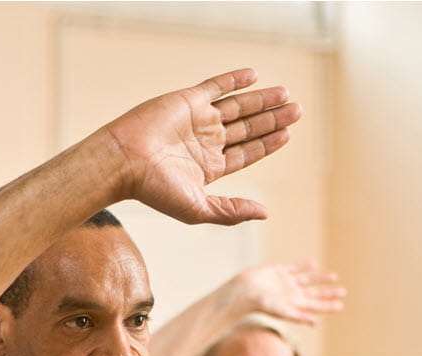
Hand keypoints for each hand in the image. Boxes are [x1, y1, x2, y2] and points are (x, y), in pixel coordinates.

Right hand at [100, 68, 300, 225]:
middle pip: (248, 127)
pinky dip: (234, 80)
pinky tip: (254, 76)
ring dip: (261, 99)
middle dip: (273, 118)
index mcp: (209, 166)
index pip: (247, 152)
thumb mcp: (199, 208)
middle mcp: (206, 141)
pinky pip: (215, 86)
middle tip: (297, 109)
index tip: (287, 133)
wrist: (124, 161)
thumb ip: (232, 211)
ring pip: (238, 106)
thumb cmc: (155, 190)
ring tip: (286, 93)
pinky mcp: (187, 100)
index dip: (268, 143)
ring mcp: (197, 120)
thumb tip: (265, 214)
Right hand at [221, 261, 345, 324]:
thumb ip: (298, 316)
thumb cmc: (261, 304)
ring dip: (320, 279)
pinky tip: (313, 264)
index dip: (328, 305)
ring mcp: (285, 282)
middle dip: (328, 293)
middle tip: (343, 291)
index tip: (341, 304)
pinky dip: (304, 266)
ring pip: (307, 280)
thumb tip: (315, 322)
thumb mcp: (282, 311)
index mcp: (294, 304)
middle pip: (314, 294)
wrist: (243, 291)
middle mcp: (292, 294)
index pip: (315, 306)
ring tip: (334, 277)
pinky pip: (294, 268)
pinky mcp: (277, 271)